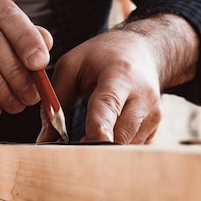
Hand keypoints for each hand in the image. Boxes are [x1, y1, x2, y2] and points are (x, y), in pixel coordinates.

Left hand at [38, 28, 163, 143]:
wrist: (143, 51)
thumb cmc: (103, 56)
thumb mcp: (72, 64)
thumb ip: (56, 99)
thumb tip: (45, 139)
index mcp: (120, 75)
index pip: (109, 107)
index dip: (97, 129)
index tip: (80, 147)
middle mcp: (143, 96)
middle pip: (119, 136)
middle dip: (92, 148)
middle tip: (70, 150)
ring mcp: (153, 114)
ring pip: (124, 147)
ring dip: (102, 148)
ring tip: (89, 132)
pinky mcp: (155, 128)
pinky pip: (130, 147)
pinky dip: (114, 145)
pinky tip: (108, 128)